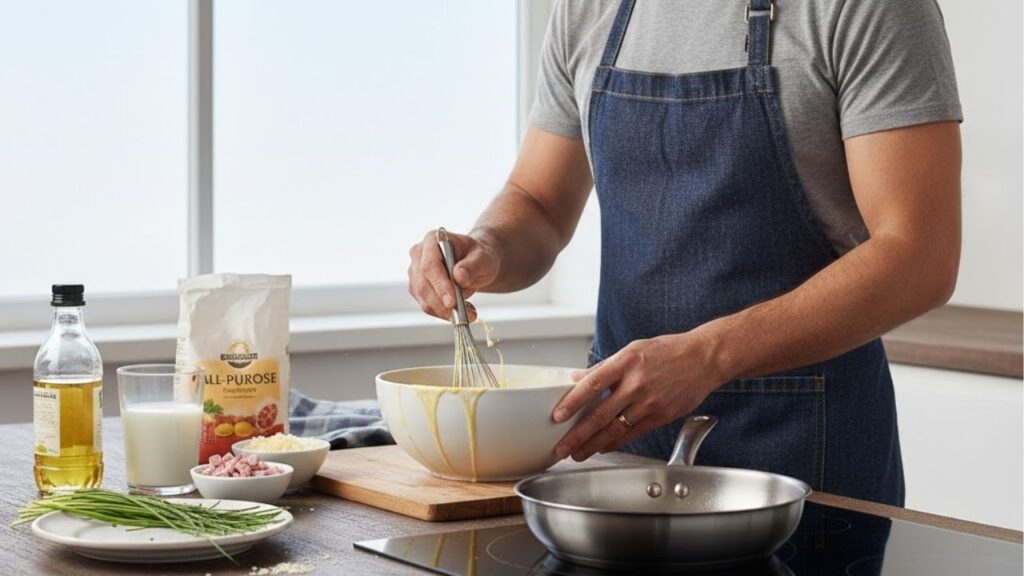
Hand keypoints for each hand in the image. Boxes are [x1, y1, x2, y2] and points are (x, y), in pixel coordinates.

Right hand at [407, 229, 499, 320]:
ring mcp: (415, 272)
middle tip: (463, 314)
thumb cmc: (478, 257)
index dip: (440, 285)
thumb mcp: (484, 258)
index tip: (452, 301)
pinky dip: (443, 313)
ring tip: (468, 312)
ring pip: (423, 298)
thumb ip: (473, 265)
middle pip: (422, 284)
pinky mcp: (418, 289)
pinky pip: (427, 306)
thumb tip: (459, 277)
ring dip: (444, 311)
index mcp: (433, 240)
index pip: (430, 265)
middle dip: (441, 303)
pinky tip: (460, 311)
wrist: (475, 263)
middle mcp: (419, 255)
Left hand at [552, 332, 722, 460]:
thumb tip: (577, 378)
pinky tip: (603, 448)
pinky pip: (633, 433)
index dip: (572, 402)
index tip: (558, 416)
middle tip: (562, 448)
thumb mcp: (632, 350)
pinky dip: (615, 442)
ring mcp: (649, 402)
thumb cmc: (668, 352)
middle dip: (577, 435)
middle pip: (600, 414)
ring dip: (593, 445)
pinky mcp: (660, 416)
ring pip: (615, 429)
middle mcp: (636, 383)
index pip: (592, 384)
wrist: (704, 359)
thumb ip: (604, 367)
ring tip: (578, 454)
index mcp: (625, 362)